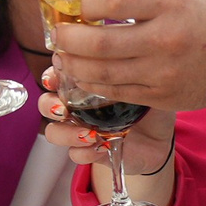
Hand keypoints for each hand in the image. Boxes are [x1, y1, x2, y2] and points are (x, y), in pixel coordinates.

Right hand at [38, 75, 174, 170]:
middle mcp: (76, 107)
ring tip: (89, 134)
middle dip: (49, 106)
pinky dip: (85, 152)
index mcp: (83, 85)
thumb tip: (128, 50)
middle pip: (46, 104)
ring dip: (65, 133)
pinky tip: (104, 147)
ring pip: (53, 132)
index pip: (56, 76)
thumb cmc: (148, 105)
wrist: (159, 140)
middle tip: (63, 109)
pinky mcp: (89, 153)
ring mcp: (80, 130)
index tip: (55, 79)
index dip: (50, 76)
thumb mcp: (143, 84)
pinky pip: (75, 154)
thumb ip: (131, 70)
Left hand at [49, 0, 205, 115]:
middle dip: (68, 40)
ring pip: (101, 73)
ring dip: (73, 66)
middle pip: (99, 43)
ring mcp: (164, 72)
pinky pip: (117, 93)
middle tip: (58, 35)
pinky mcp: (163, 97)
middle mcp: (166, 39)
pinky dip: (93, 84)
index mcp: (170, 3)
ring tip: (63, 57)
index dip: (85, 4)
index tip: (81, 7)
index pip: (110, 1)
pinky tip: (84, 76)